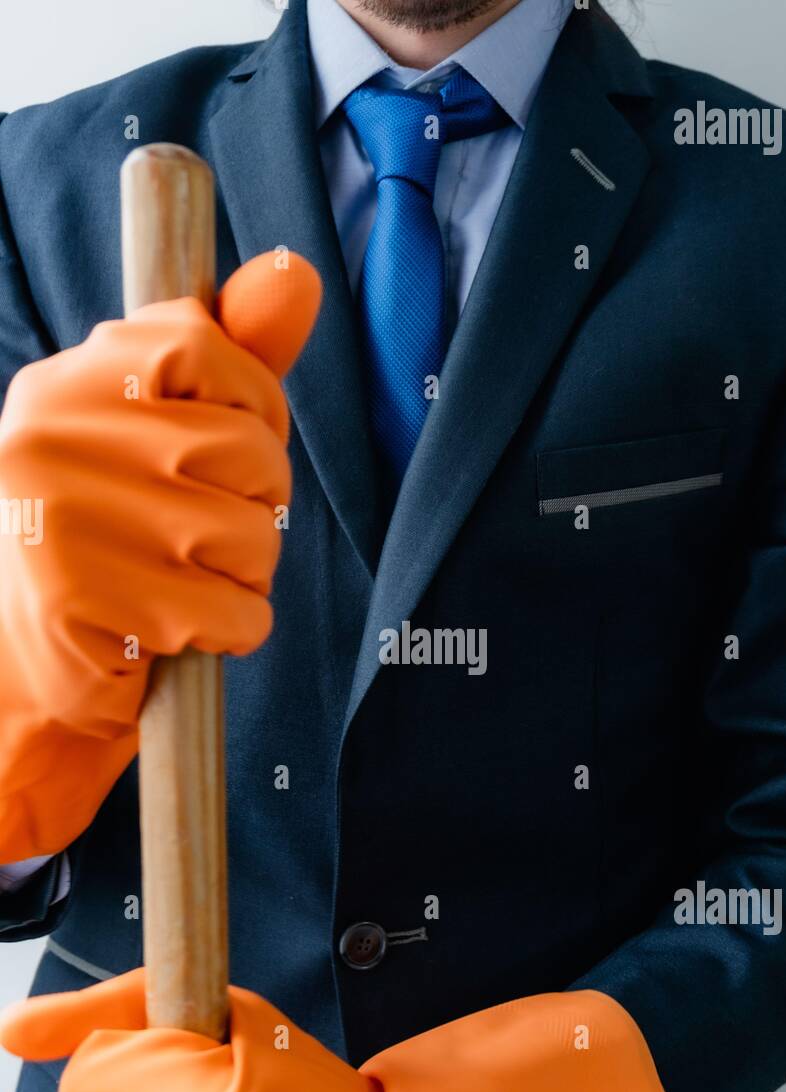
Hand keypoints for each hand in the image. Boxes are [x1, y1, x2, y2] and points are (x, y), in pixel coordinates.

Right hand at [0, 253, 320, 859]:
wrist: (34, 669)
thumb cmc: (120, 541)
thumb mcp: (169, 434)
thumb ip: (236, 358)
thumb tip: (296, 274)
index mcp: (64, 384)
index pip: (202, 343)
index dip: (250, 406)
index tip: (226, 451)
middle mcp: (49, 438)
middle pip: (247, 449)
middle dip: (256, 504)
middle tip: (199, 536)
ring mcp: (62, 521)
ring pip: (252, 536)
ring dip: (246, 575)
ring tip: (185, 582)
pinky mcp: (88, 606)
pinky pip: (238, 613)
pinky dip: (232, 632)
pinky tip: (179, 630)